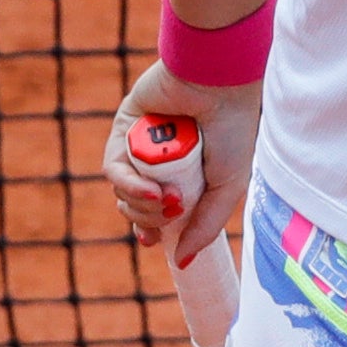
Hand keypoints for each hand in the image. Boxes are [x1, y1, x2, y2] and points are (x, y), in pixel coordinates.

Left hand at [100, 68, 259, 264]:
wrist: (220, 84)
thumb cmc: (233, 131)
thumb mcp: (227, 189)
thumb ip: (204, 228)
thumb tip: (181, 262)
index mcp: (184, 174)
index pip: (156, 212)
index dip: (150, 230)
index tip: (154, 241)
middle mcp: (159, 161)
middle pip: (136, 207)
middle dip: (148, 219)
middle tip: (171, 211)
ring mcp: (141, 145)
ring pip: (122, 191)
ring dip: (139, 204)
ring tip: (164, 198)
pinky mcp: (124, 127)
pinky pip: (114, 167)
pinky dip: (128, 184)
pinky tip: (148, 189)